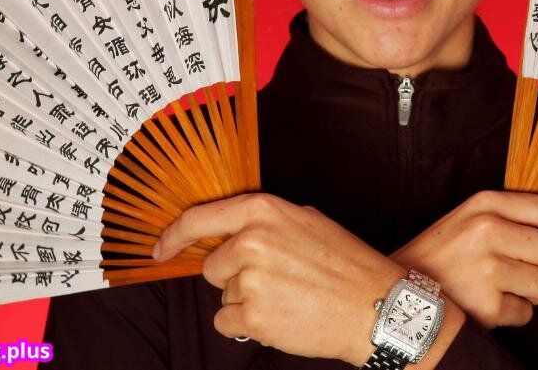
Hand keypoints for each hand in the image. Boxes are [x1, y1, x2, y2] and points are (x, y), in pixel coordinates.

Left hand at [153, 193, 405, 364]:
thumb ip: (264, 223)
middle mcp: (252, 241)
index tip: (161, 250)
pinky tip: (281, 316)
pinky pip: (228, 322)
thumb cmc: (347, 265)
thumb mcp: (306, 222)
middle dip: (236, 276)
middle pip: (214, 265)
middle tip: (278, 279)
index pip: (200, 219)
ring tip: (287, 297)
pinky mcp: (254, 315)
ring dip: (246, 301)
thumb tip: (228, 233)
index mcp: (264, 212)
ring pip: (223, 295)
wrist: (377, 306)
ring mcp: (251, 279)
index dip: (174, 237)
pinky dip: (248, 325)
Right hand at [390, 190, 537, 329]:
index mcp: (487, 203)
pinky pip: (526, 314)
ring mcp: (487, 267)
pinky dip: (514, 315)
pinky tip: (488, 306)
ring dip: (537, 296)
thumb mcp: (470, 221)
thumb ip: (515, 220)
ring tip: (506, 292)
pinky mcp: (486, 303)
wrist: (394, 293)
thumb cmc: (439, 259)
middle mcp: (488, 229)